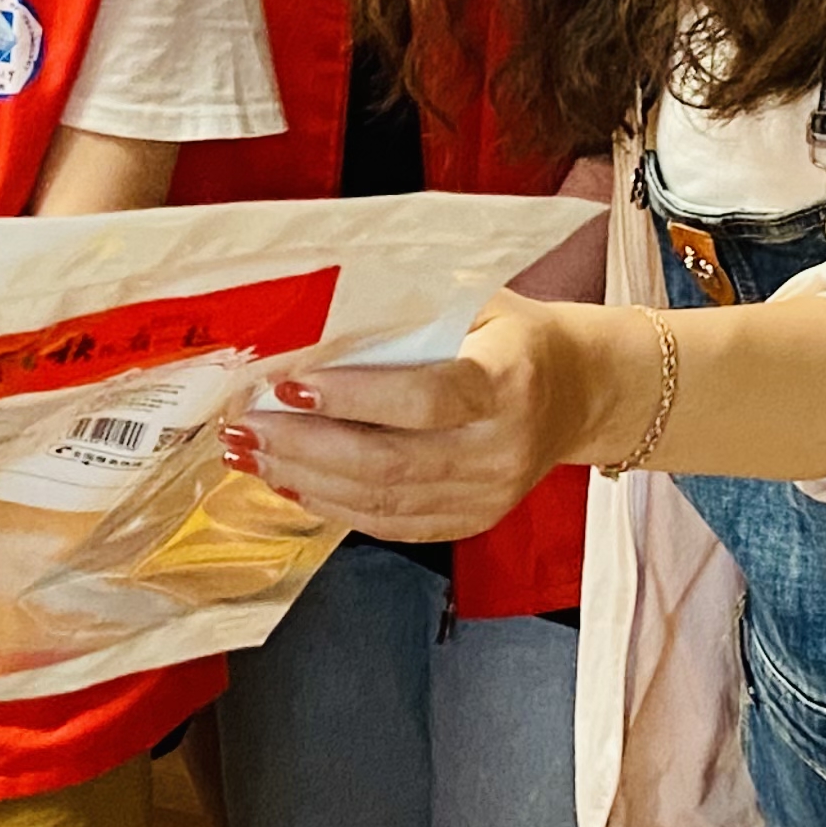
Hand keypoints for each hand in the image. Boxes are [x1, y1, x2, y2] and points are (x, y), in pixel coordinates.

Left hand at [230, 293, 613, 539]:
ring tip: (250, 454)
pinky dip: (337, 507)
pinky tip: (291, 483)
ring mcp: (492, 492)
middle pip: (393, 460)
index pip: (425, 398)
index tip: (290, 385)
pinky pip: (398, 524)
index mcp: (508, 379)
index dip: (354, 396)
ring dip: (307, 478)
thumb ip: (401, 319)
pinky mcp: (477, 518)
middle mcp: (503, 446)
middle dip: (305, 445)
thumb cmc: (510, 333)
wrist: (580, 387)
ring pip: (387, 499)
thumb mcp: (471, 302)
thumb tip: (302, 336)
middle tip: (245, 426)